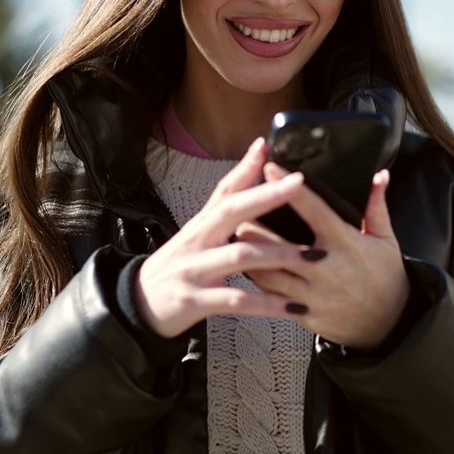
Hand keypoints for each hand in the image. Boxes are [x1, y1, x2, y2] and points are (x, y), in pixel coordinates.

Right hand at [135, 138, 322, 338]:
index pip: (224, 190)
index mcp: (201, 224)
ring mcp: (195, 271)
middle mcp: (197, 242)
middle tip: (299, 185)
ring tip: (313, 256)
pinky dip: (265, 304)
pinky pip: (236, 301)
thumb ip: (225, 207)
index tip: (268, 146)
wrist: (140, 305)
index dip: (245, 167)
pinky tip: (291, 307)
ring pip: (240, 256)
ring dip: (279, 254)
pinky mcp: (196, 301)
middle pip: (231, 212)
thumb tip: (248, 172)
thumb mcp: (198, 233)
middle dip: (266, 196)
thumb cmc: (180, 265)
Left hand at [244, 164, 409, 350]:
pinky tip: (246, 266)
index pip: (314, 210)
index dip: (290, 190)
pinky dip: (256, 281)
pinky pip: (272, 297)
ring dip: (248, 254)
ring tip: (234, 234)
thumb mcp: (386, 241)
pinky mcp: (304, 314)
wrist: (388, 325)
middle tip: (236, 207)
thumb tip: (379, 176)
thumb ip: (377, 207)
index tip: (270, 169)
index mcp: (346, 244)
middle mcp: (326, 269)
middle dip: (254, 225)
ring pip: (269, 273)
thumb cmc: (386, 279)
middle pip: (280, 244)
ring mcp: (313, 294)